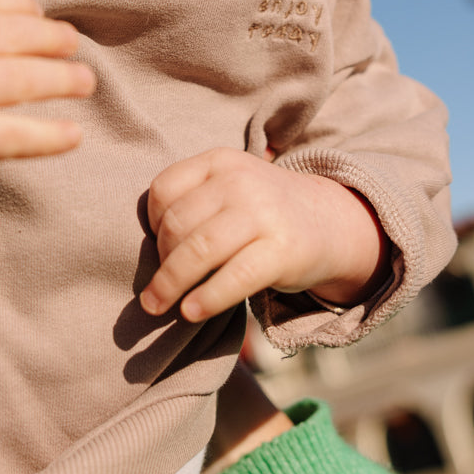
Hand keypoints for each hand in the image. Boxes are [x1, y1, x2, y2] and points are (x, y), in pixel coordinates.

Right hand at [0, 0, 95, 219]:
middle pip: (14, 34)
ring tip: (84, 81)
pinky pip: (17, 133)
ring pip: (24, 78)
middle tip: (74, 46)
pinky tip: (72, 134)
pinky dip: (51, 135)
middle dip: (53, 39)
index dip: (25, 7)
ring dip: (64, 79)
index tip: (40, 19)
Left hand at [140, 148, 386, 322]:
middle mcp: (240, 180)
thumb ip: (192, 205)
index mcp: (219, 161)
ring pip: (198, 250)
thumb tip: (145, 254)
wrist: (328, 223)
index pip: (163, 189)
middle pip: (177, 224)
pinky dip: (207, 297)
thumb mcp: (227, 191)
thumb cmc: (260, 213)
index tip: (157, 249)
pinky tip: (191, 312)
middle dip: (160, 261)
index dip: (151, 225)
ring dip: (170, 284)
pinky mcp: (282, 249)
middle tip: (156, 289)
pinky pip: (234, 276)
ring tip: (158, 306)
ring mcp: (263, 212)